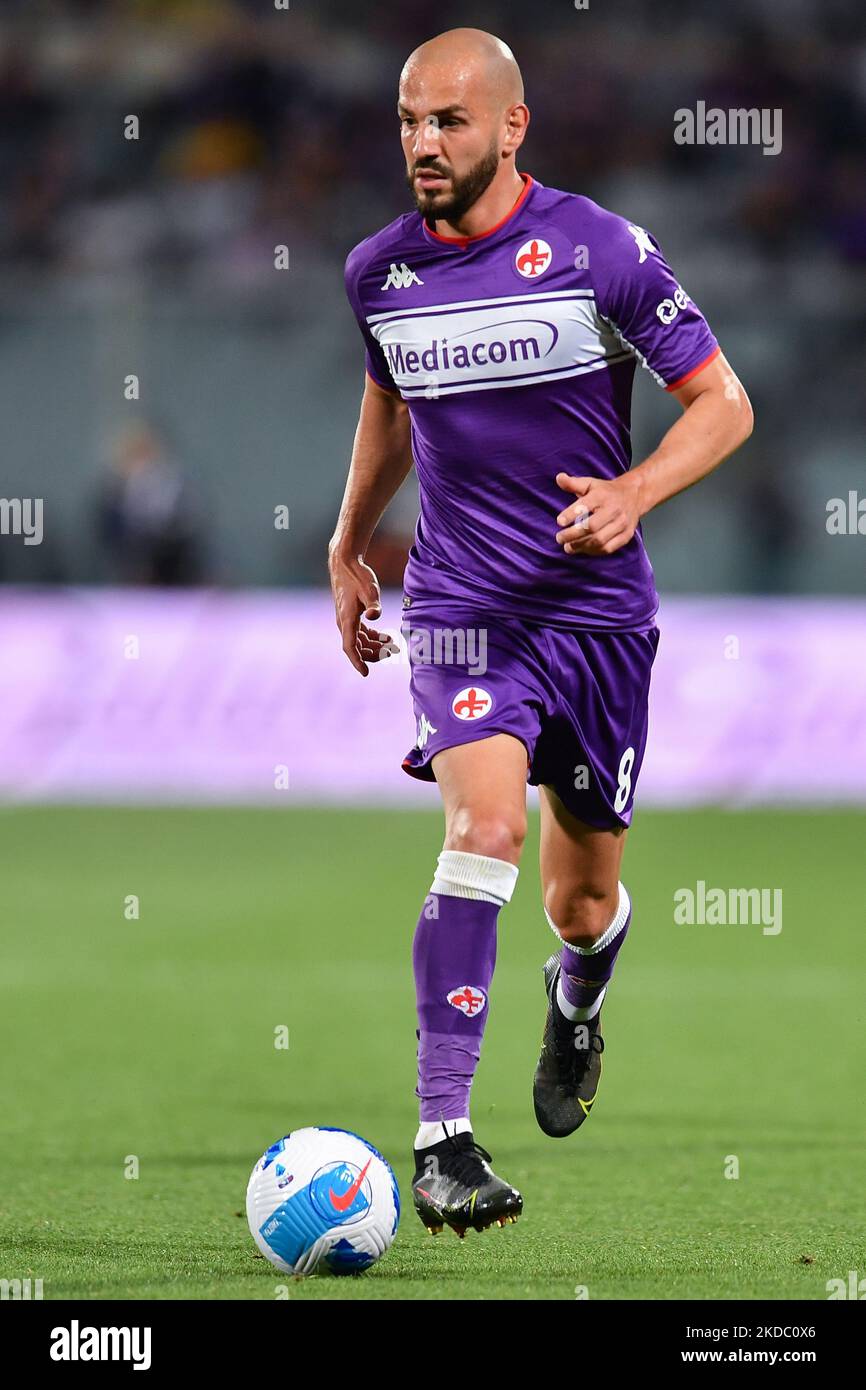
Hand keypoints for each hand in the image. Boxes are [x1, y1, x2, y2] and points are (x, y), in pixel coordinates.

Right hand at [328, 551, 396, 675]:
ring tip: (392, 645)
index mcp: (346, 620)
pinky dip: (371, 638)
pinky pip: (359, 633)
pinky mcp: (349, 615)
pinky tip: (384, 636)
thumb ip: (373, 603)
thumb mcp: (370, 589)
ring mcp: (346, 619)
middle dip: (373, 654)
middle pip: (357, 647)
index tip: (366, 673)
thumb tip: (374, 616)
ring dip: (374, 646)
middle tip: (392, 652)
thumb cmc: (357, 575)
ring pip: (359, 641)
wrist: (344, 562)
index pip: (350, 647)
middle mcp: (343, 622)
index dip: (358, 661)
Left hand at [554, 471, 641, 555]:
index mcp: (602, 495)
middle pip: (591, 527)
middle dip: (572, 535)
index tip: (559, 521)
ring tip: (567, 547)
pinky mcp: (626, 535)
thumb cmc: (606, 491)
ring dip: (580, 546)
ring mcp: (622, 524)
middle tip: (559, 538)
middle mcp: (614, 510)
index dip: (571, 514)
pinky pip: (608, 548)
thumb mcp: (590, 483)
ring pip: (599, 540)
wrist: (634, 496)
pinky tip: (582, 549)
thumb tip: (559, 478)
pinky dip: (593, 551)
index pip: (585, 505)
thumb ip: (573, 483)